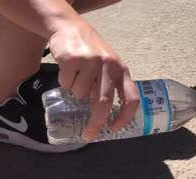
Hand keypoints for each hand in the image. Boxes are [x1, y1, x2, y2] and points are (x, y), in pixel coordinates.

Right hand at [48, 20, 138, 140]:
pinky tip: (67, 69)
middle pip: (104, 102)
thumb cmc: (90, 53)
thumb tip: (103, 118)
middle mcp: (109, 65)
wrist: (69, 27)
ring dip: (75, 92)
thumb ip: (109, 87)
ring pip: (81, 94)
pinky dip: (64, 82)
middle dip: (96, 122)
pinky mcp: (73, 59)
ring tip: (77, 76)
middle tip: (88, 134)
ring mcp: (91, 62)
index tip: (114, 129)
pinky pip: (66, 84)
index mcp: (121, 70)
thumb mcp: (106, 67)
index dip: (125, 117)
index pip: (131, 98)